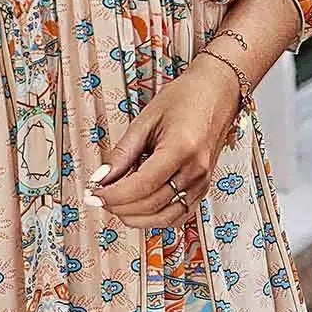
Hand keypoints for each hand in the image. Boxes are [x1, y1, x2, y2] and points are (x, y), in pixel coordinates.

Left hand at [83, 54, 242, 228]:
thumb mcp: (146, 120)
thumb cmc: (185, 98)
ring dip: (136, 218)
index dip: (114, 195)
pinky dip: (155, 218)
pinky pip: (178, 215)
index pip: (142, 186)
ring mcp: (202, 182)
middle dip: (119, 207)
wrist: (217, 93)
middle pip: (152, 205)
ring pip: (165, 218)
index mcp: (181, 148)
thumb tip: (102, 177)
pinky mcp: (204, 188)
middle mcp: (196, 170)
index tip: (94, 193)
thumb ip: (123, 152)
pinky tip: (138, 210)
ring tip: (115, 205)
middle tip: (98, 198)